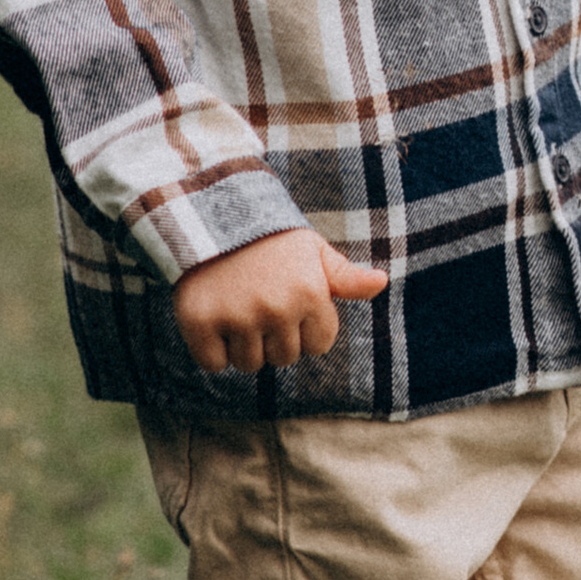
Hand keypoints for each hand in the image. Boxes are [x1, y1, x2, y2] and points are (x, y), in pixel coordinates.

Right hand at [171, 228, 387, 372]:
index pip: (318, 346)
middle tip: (259, 302)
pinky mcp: (200, 322)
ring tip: (237, 307)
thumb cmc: (271, 239)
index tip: (289, 302)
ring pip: (250, 364)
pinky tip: (214, 318)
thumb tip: (381, 282)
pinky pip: (214, 364)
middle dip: (274, 337)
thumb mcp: (312, 251)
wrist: (211, 215)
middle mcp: (276, 309)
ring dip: (244, 345)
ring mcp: (237, 317)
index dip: (304, 327)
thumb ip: (346, 276)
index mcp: (310, 294)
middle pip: (284, 359)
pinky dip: (213, 350)